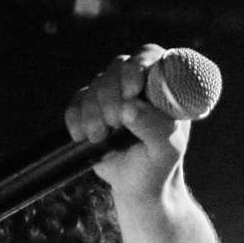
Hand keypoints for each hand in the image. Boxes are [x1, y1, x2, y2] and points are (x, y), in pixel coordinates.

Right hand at [63, 44, 190, 199]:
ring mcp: (113, 93)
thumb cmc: (159, 164)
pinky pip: (76, 101)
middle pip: (118, 66)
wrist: (136, 186)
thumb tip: (129, 107)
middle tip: (115, 123)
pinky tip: (85, 136)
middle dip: (111, 96)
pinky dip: (76, 119)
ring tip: (100, 137)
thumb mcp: (167, 151)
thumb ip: (156, 129)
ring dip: (94, 112)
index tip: (131, 91)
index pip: (149, 56)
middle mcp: (138, 83)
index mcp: (163, 86)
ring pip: (96, 84)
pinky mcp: (90, 107)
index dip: (136, 67)